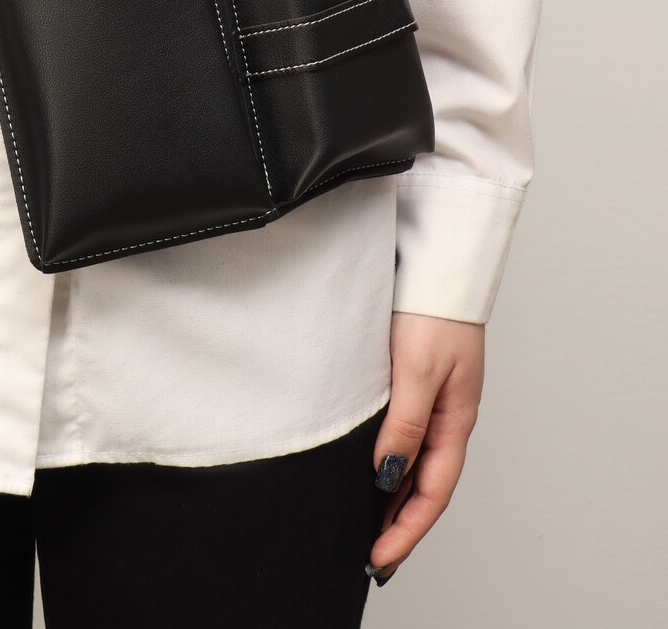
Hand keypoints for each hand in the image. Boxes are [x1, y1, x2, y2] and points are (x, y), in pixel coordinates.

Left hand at [366, 310, 484, 585]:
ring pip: (414, 462)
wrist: (436, 265)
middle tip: (370, 555)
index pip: (432, 491)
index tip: (379, 557)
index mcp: (455, 421)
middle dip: (400, 524)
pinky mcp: (415, 381)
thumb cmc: (434, 313)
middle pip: (425, 484)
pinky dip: (389, 460)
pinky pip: (404, 435)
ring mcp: (433, 400)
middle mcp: (447, 416)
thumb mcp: (418, 371)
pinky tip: (369, 468)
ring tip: (366, 524)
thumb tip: (387, 476)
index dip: (406, 529)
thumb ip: (405, 423)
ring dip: (393, 496)